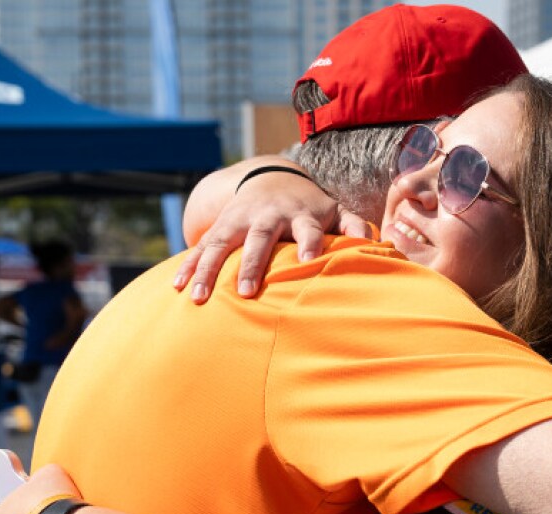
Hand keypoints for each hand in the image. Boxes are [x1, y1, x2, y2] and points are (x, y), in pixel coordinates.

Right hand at [173, 168, 369, 302]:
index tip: (309, 260)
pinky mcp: (220, 227)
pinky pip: (201, 248)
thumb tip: (374, 243)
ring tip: (200, 298)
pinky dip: (189, 267)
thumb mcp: (334, 211)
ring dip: (209, 270)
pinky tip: (177, 288)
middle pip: (259, 238)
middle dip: (252, 264)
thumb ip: (353, 226)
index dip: (309, 244)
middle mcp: (268, 216)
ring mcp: (240, 220)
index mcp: (300, 214)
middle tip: (248, 292)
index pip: (306, 229)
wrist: (271, 177)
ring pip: (221, 244)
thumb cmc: (310, 207)